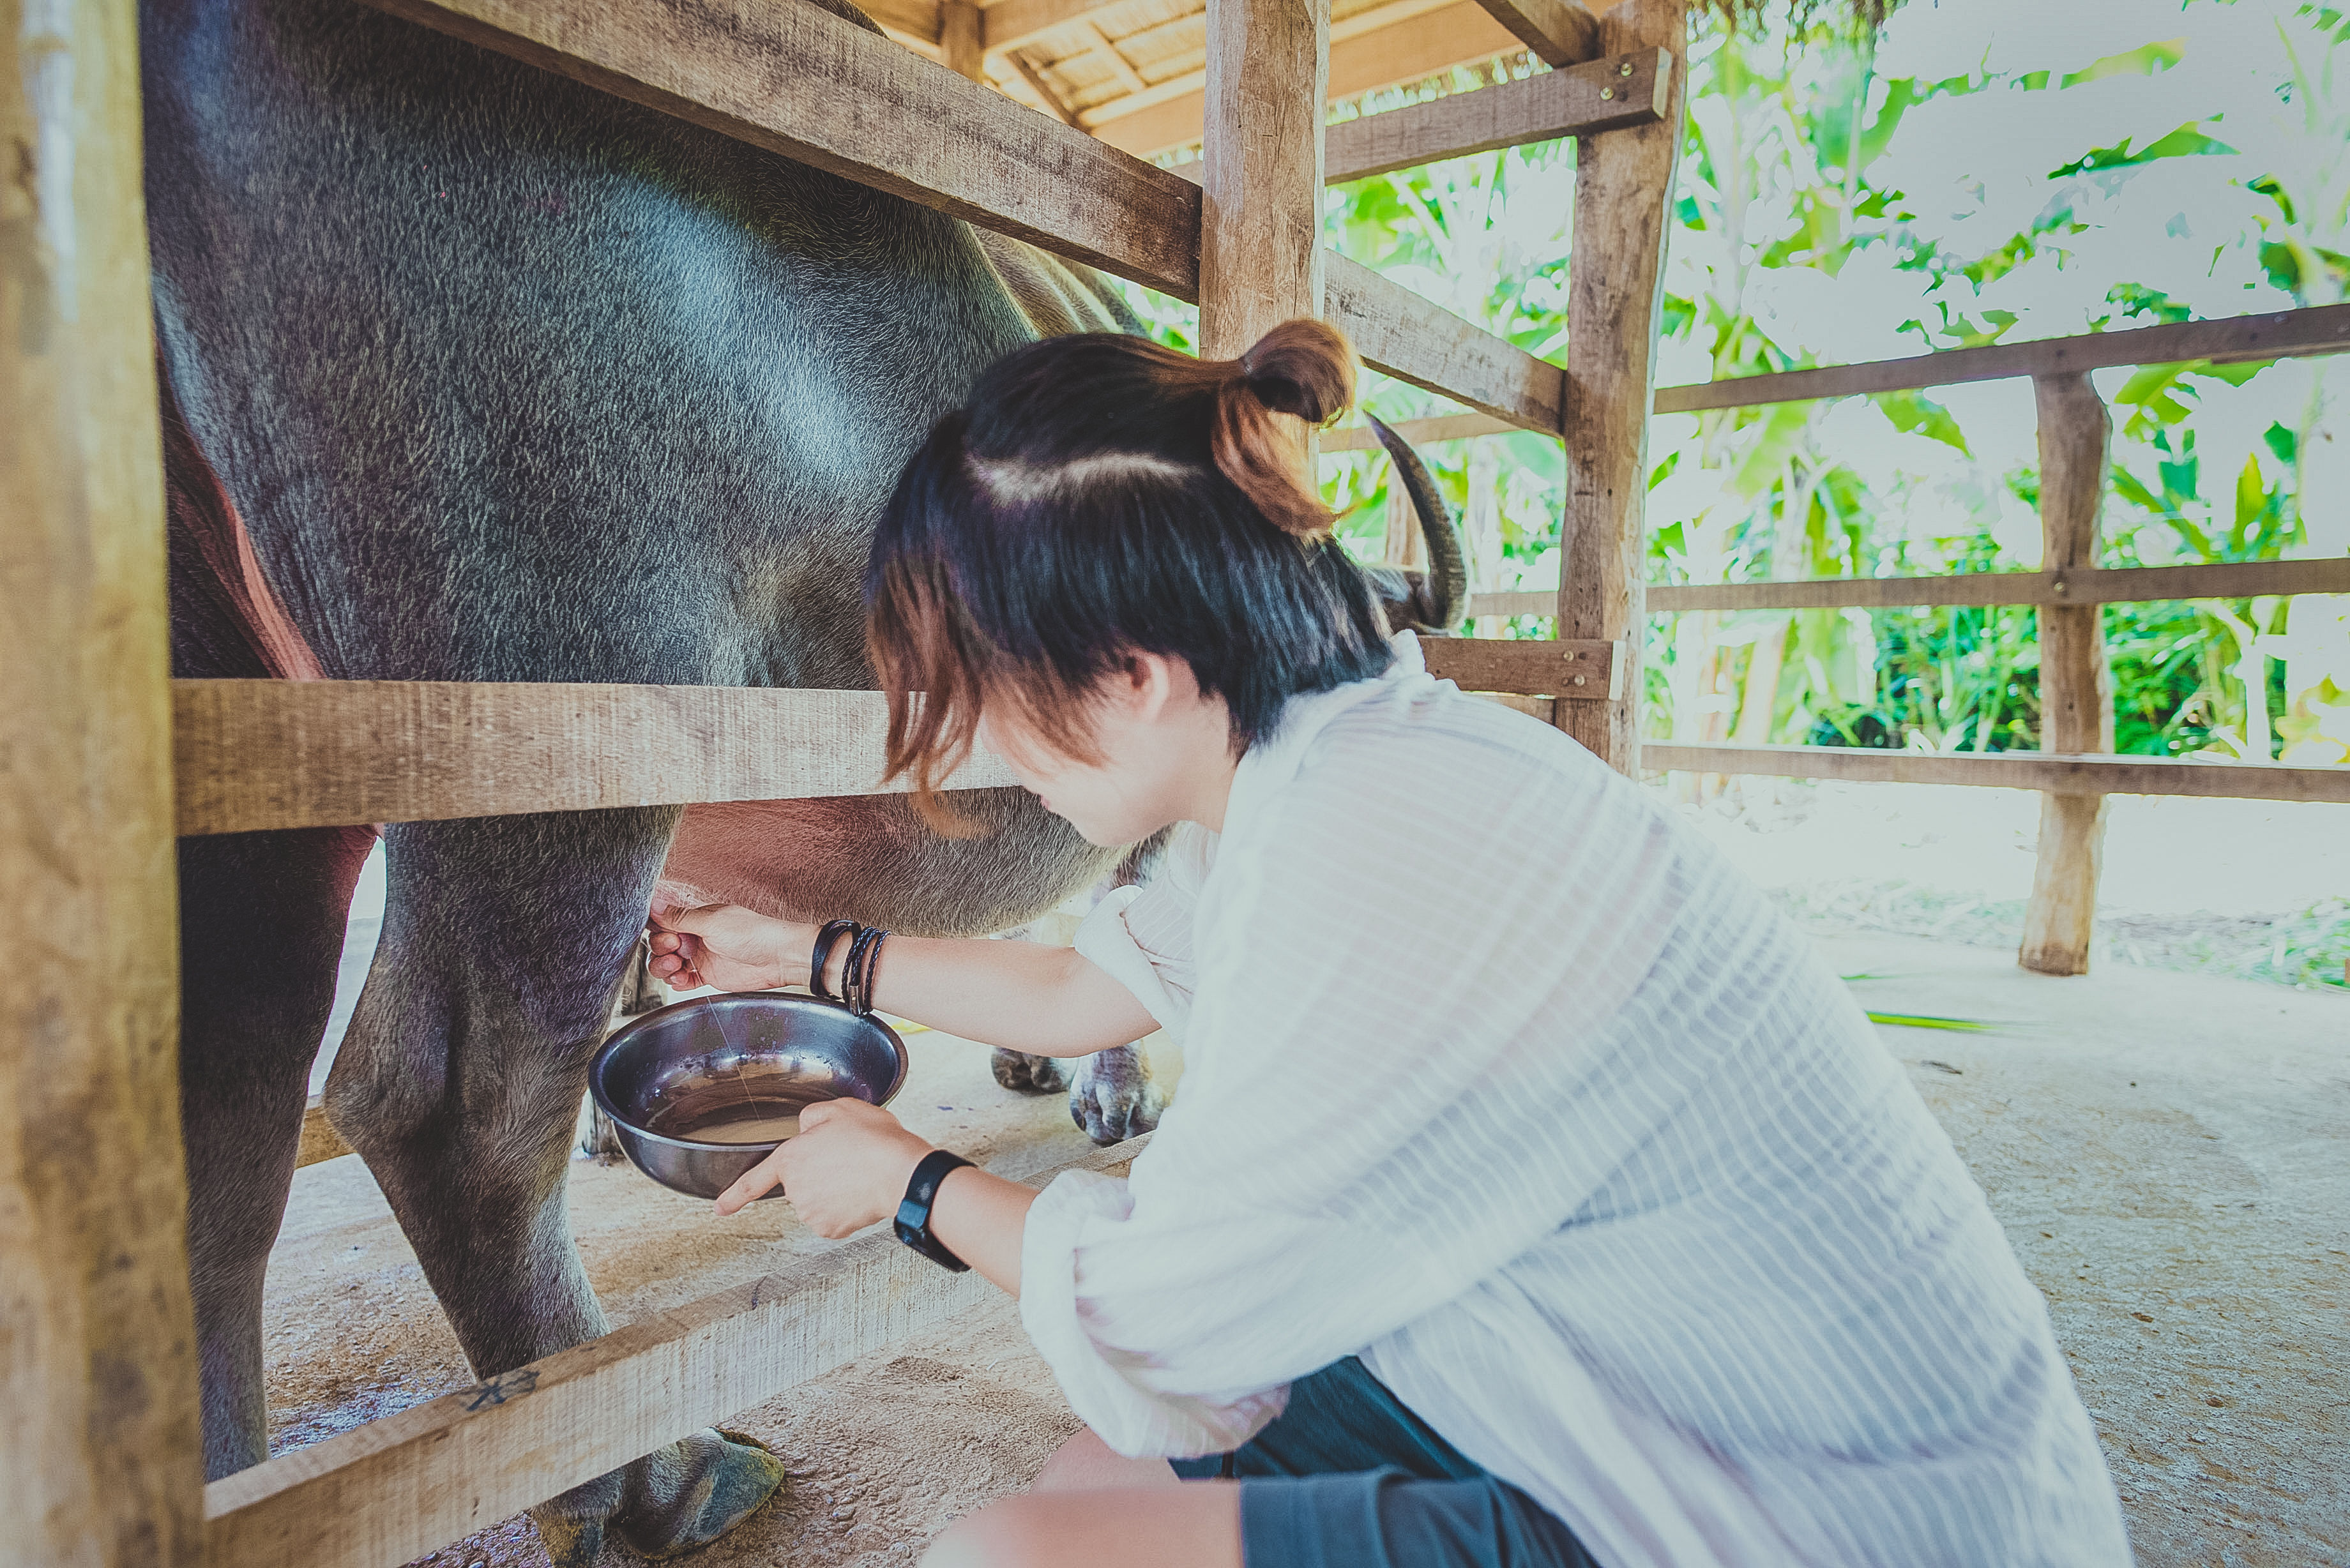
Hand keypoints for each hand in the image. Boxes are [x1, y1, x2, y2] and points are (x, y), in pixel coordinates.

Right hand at [647, 900, 808, 991]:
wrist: (778, 958)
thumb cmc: (753, 934)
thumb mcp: (712, 922)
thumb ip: (680, 917)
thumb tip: (654, 904)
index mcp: (697, 919)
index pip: (664, 924)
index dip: (658, 932)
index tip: (667, 937)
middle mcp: (697, 937)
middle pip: (662, 945)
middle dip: (661, 950)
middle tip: (675, 952)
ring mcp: (702, 957)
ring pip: (669, 964)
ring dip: (665, 968)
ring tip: (677, 969)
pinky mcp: (709, 975)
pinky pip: (684, 980)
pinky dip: (678, 981)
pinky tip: (682, 980)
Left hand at [714, 1098, 934, 1232]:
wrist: (902, 1174)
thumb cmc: (875, 1140)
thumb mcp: (841, 1109)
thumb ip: (813, 1117)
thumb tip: (807, 1131)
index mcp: (792, 1158)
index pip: (756, 1178)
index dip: (735, 1194)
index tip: (720, 1208)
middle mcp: (796, 1190)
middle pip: (801, 1182)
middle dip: (820, 1172)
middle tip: (848, 1158)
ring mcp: (812, 1213)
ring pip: (818, 1200)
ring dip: (834, 1189)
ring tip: (859, 1173)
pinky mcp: (831, 1229)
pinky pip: (834, 1217)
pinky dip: (846, 1207)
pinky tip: (861, 1193)